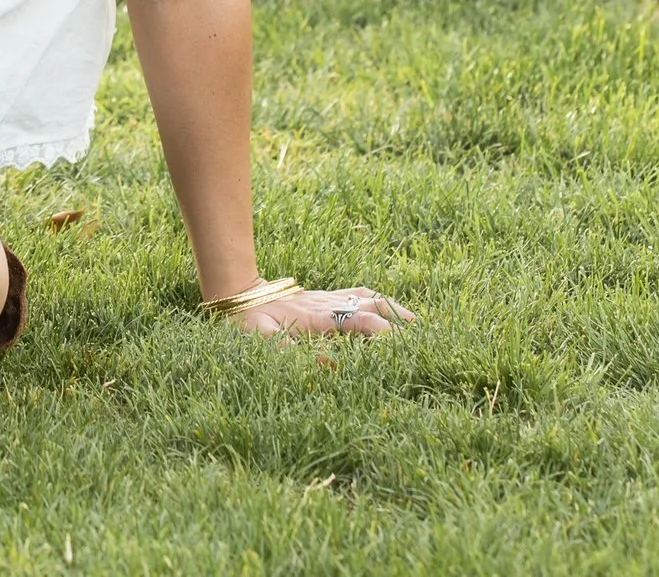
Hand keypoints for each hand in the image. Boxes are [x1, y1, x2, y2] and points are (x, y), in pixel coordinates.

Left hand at [222, 285, 413, 337]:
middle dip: (398, 318)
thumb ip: (288, 351)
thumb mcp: (262, 341)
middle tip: (423, 335)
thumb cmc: (246, 322)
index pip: (361, 322)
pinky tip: (383, 307)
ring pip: (366, 297)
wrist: (235, 293)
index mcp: (318, 317)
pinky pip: (354, 294)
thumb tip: (328, 365)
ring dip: (391, 307)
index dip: (385, 333)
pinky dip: (375, 299)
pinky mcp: (321, 297)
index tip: (404, 347)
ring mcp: (326, 298)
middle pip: (372, 306)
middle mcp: (327, 305)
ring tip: (414, 322)